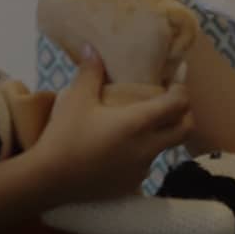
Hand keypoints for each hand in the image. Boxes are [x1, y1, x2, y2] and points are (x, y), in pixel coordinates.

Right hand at [29, 46, 193, 203]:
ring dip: (161, 134)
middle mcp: (147, 147)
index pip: (179, 105)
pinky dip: (142, 152)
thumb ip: (90, 72)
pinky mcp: (131, 185)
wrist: (49, 179)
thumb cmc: (64, 136)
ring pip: (165, 148)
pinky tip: (121, 148)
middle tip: (167, 103)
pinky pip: (146, 164)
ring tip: (139, 125)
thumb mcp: (76, 99)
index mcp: (138, 123)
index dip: (181, 91)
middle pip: (185, 130)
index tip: (172, 83)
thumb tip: (92, 48)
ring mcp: (141, 169)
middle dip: (183, 114)